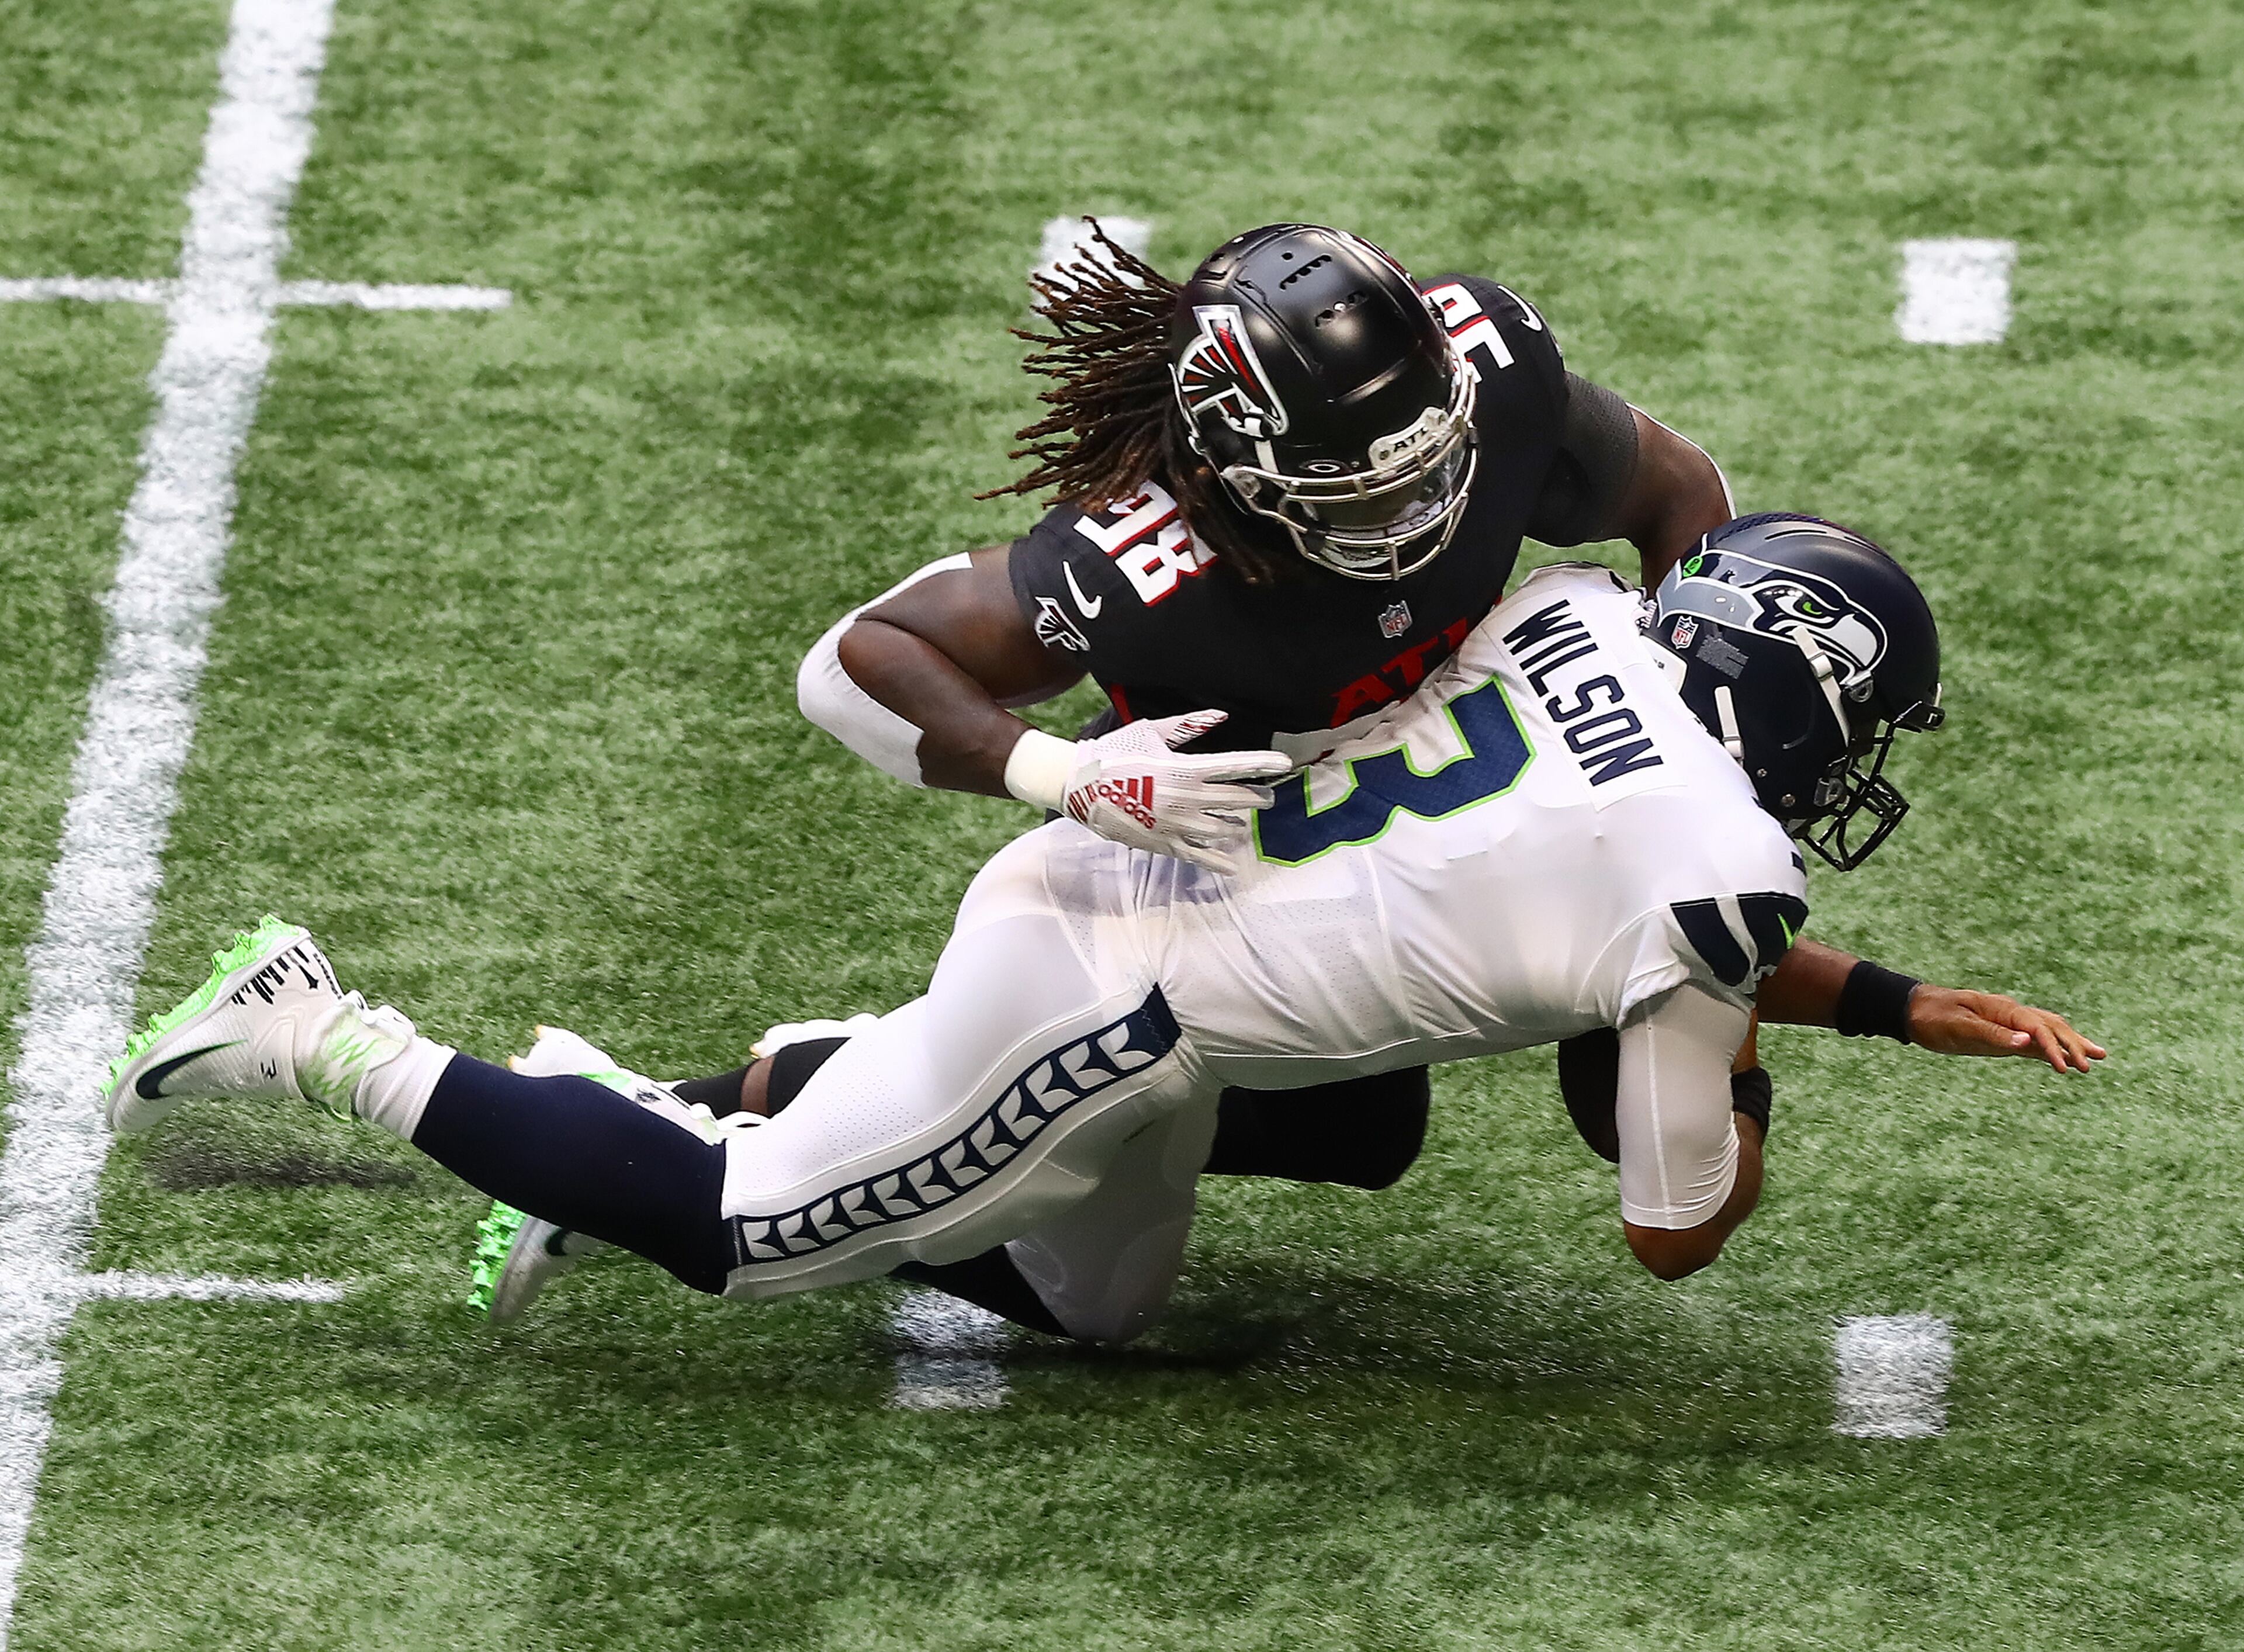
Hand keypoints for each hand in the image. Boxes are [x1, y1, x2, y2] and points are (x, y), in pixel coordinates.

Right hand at [1061, 709, 1290, 874]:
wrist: (1081, 786)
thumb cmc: (1115, 752)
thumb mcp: (1151, 731)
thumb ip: (1189, 725)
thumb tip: (1221, 715)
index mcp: (1186, 768)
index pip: (1236, 766)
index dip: (1263, 765)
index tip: (1285, 765)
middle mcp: (1187, 798)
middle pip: (1237, 800)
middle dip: (1257, 798)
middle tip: (1267, 798)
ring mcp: (1177, 824)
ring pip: (1222, 829)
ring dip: (1236, 826)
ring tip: (1240, 824)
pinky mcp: (1164, 843)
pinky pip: (1197, 856)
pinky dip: (1217, 862)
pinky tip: (1232, 867)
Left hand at [1907, 987, 2106, 1073]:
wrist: (1912, 1009)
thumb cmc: (1932, 1016)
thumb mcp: (1958, 1027)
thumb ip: (1991, 1034)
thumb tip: (2026, 1043)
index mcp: (2002, 1009)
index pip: (2037, 1028)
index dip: (2053, 1048)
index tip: (2066, 1068)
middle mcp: (2010, 1014)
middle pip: (2050, 1027)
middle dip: (2074, 1044)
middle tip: (2097, 1061)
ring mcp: (2007, 1024)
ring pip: (2046, 1032)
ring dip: (2070, 1043)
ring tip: (2096, 1056)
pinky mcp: (2000, 1035)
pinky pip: (2031, 1042)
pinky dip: (2050, 1049)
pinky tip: (2064, 1059)